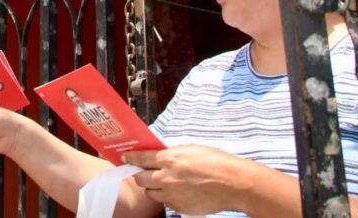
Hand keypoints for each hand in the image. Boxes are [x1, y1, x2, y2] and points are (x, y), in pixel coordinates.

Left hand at [123, 145, 254, 215]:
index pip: (140, 159)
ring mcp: (172, 194)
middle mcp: (166, 177)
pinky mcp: (180, 207)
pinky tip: (179, 192)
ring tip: (164, 183)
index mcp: (168, 159)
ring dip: (153, 187)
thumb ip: (172, 153)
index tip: (124, 158)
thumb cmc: (215, 161)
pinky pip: (166, 202)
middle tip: (145, 172)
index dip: (130, 158)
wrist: (233, 183)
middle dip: (140, 175)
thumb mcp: (190, 149)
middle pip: (140, 179)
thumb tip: (159, 156)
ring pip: (151, 193)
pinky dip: (168, 197)